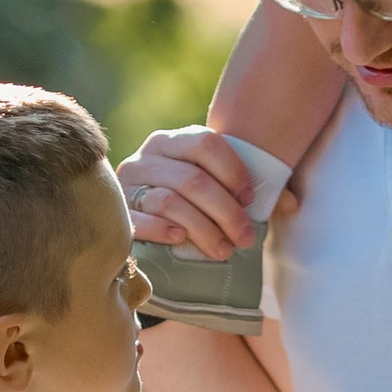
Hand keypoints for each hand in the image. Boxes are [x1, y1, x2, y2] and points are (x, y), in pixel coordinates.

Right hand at [117, 125, 259, 261]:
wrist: (138, 223)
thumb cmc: (184, 204)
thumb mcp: (200, 183)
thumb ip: (224, 185)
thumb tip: (273, 206)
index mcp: (171, 142)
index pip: (206, 144)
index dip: (233, 172)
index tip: (249, 200)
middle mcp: (146, 157)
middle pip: (193, 180)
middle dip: (226, 212)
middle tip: (244, 238)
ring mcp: (127, 184)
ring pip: (170, 202)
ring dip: (203, 229)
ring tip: (222, 250)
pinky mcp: (117, 213)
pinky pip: (140, 220)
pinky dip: (162, 230)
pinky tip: (179, 239)